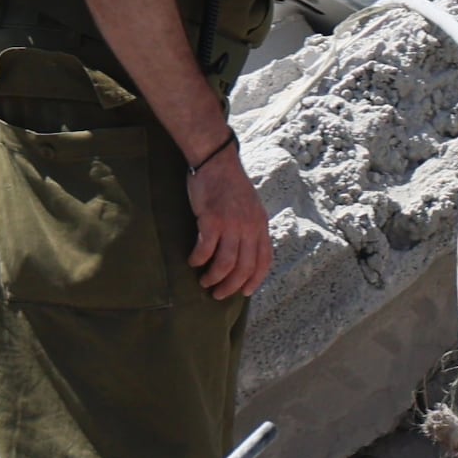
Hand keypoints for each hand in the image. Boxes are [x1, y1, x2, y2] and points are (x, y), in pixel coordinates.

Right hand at [184, 141, 274, 300]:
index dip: (255, 280)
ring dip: (214, 278)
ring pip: (226, 263)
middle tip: (218, 295)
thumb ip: (250, 228)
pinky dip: (198, 259)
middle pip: (245, 267)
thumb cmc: (230, 186)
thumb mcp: (250, 207)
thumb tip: (245, 252)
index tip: (245, 293)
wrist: (217, 162)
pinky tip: (192, 261)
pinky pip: (206, 249)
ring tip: (204, 282)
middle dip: (231, 286)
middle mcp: (250, 227)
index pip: (264, 260)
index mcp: (261, 225)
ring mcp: (232, 224)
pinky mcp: (212, 220)